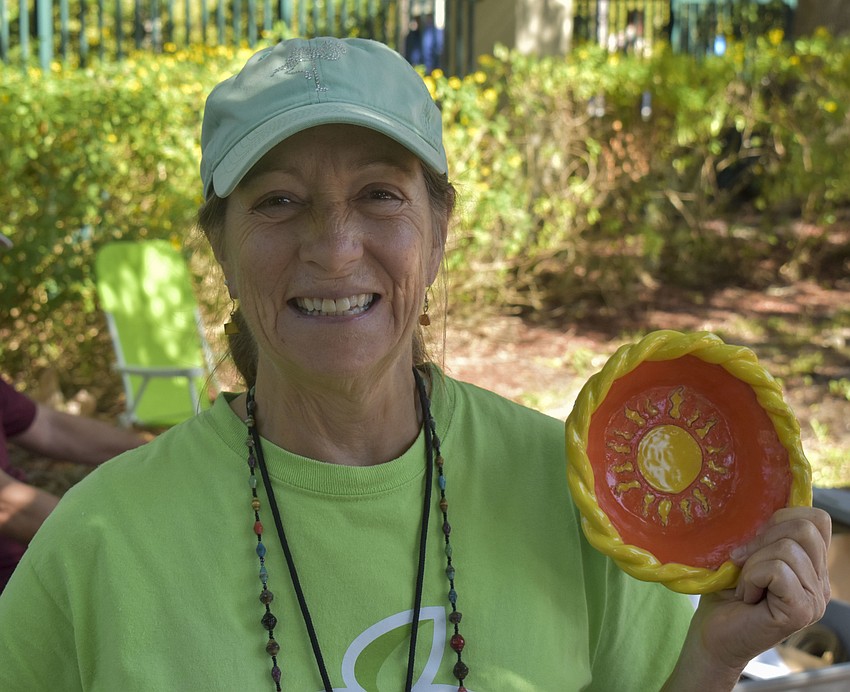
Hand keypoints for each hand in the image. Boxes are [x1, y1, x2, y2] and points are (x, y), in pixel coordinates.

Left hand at [665, 507, 831, 690]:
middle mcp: (821, 583)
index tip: (753, 539)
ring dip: (753, 563)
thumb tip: (763, 501)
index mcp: (811, 565)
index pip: (816, 519)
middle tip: (743, 562)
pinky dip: (752, 577)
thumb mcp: (747, 552)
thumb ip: (764, 532)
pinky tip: (747, 596)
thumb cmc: (725, 592)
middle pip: (804, 528)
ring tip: (745, 584)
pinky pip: (777, 570)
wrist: (712, 632)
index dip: (781, 517)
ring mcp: (815, 599)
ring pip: (788, 549)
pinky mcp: (802, 611)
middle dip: (763, 538)